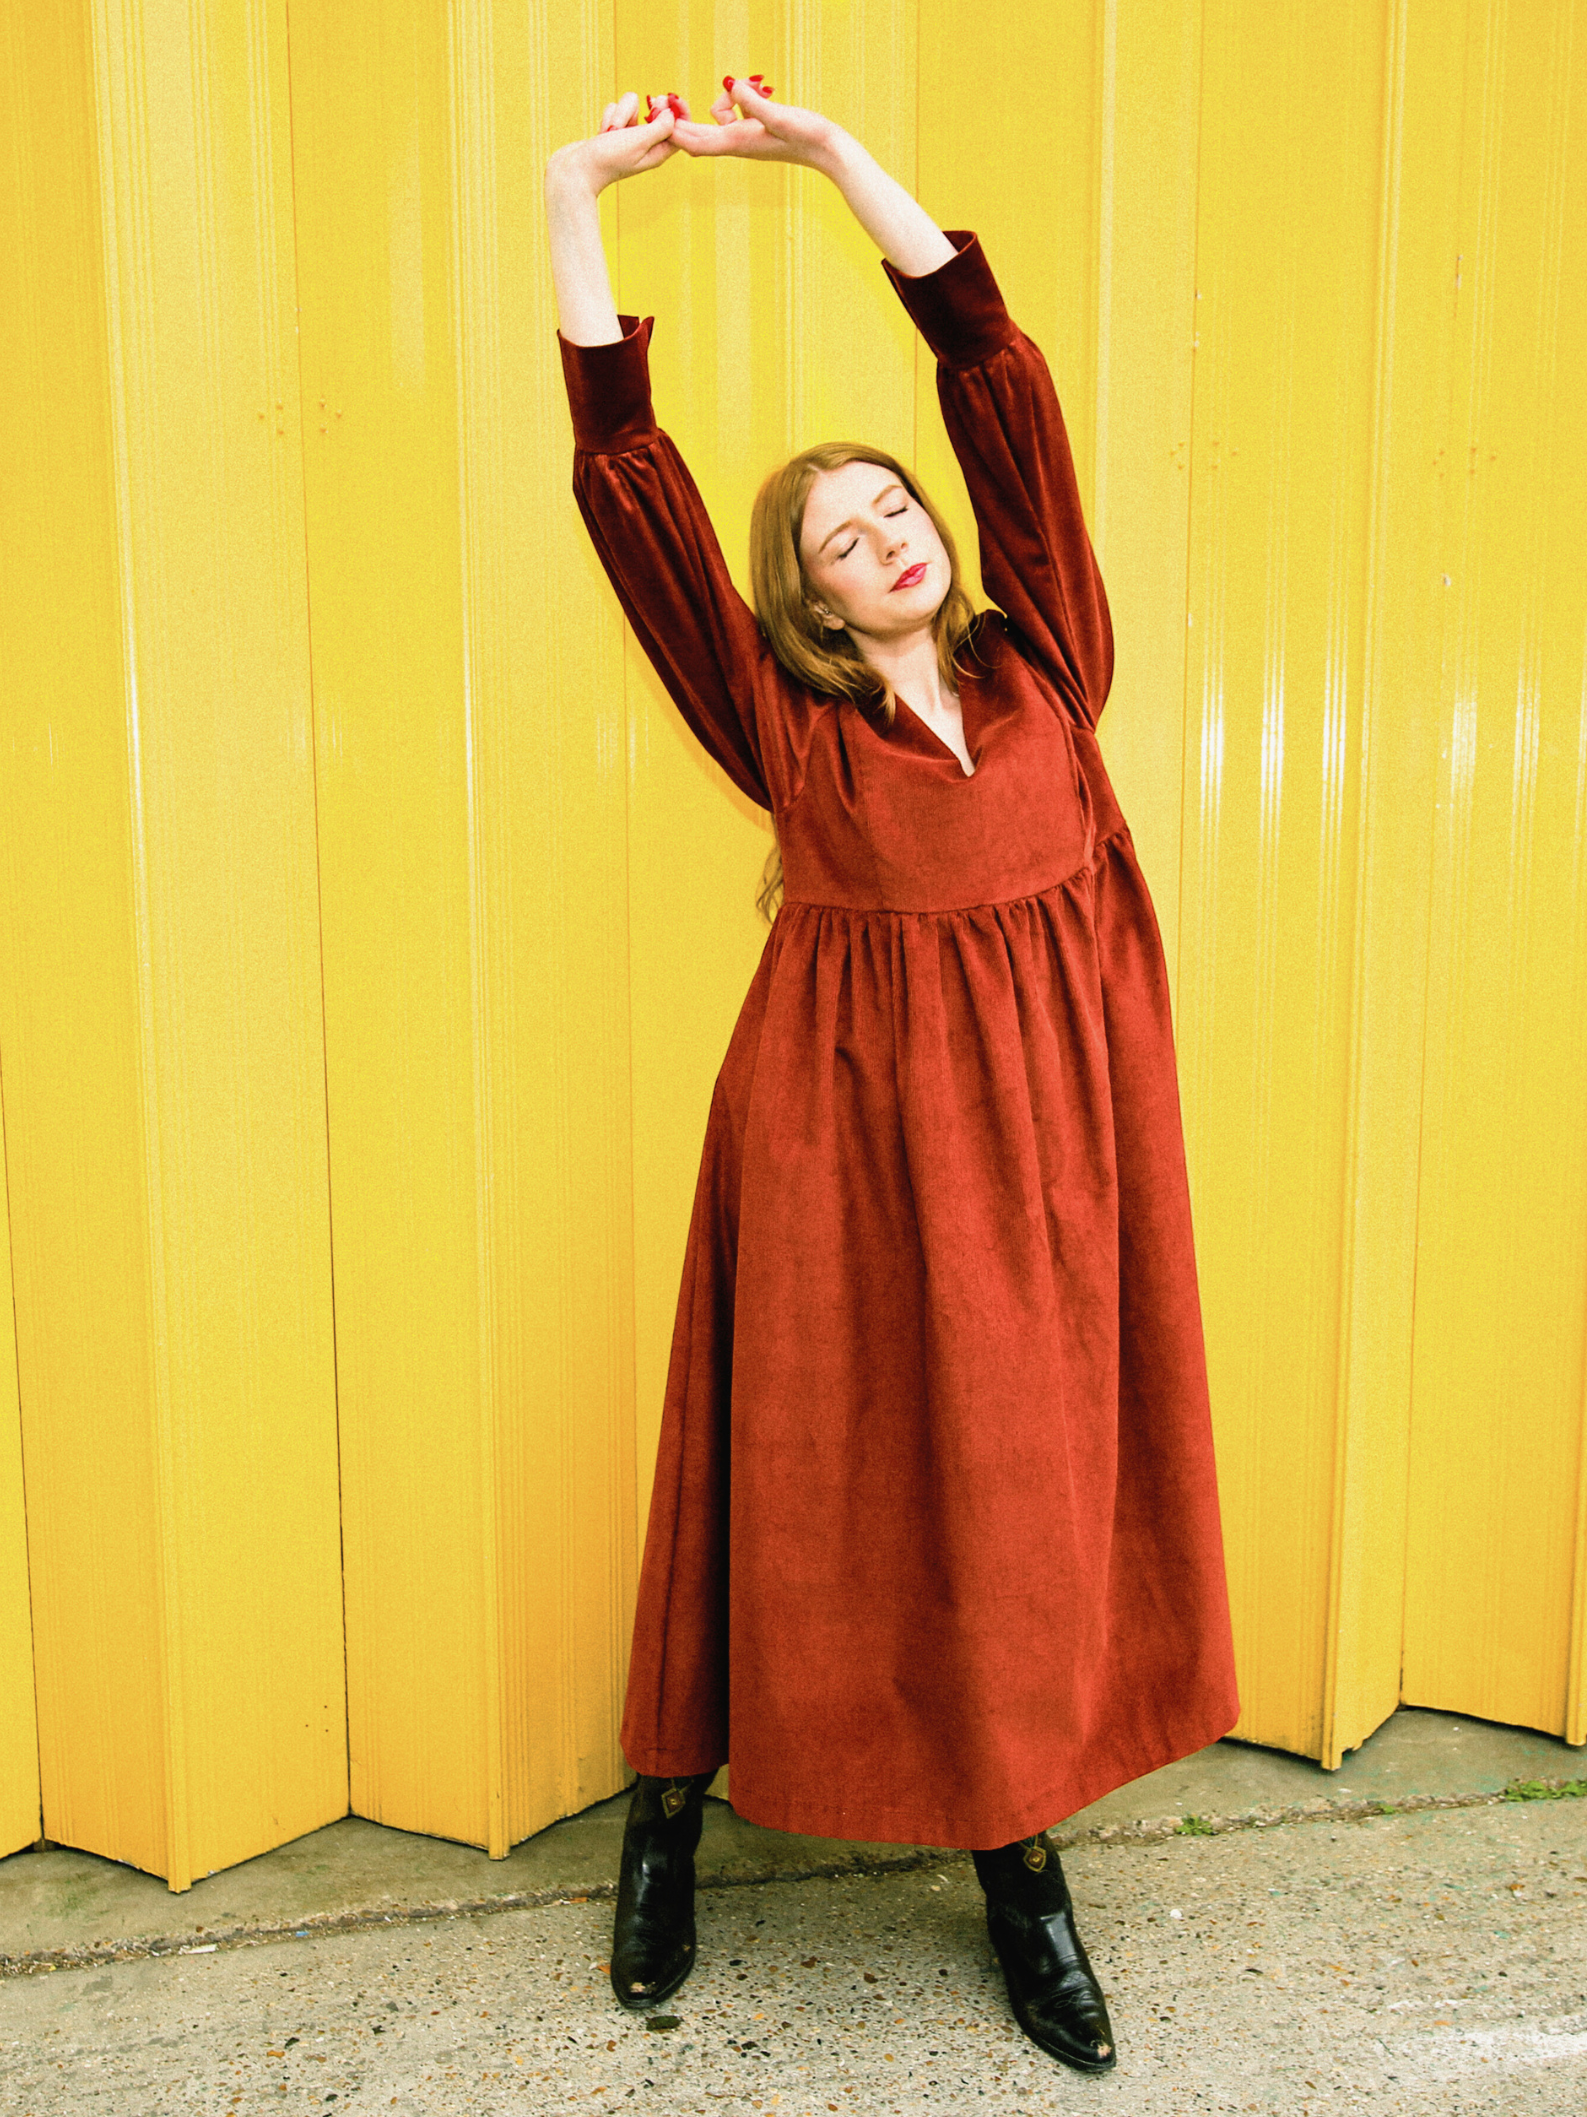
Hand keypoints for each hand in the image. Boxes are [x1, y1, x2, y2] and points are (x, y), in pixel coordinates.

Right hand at [545, 91, 684, 197]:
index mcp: (659, 152)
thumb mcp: (640, 141)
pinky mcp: (614, 131)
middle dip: (646, 107)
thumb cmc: (609, 159)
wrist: (576, 171)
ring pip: (633, 106)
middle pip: (657, 112)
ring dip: (622, 113)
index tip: (668, 98)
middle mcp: (646, 144)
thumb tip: (672, 113)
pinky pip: (617, 109)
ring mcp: (629, 137)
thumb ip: (660, 127)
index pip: (679, 128)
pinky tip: (602, 132)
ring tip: (612, 131)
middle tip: (646, 106)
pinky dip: (609, 116)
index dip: (677, 111)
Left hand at [671, 75, 840, 170]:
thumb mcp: (778, 115)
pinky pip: (733, 116)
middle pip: (697, 136)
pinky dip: (736, 101)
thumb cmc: (806, 135)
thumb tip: (731, 84)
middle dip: (679, 120)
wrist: (827, 150)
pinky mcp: (754, 132)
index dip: (675, 132)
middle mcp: (737, 144)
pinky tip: (754, 91)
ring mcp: (745, 140)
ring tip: (749, 88)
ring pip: (716, 121)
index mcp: (738, 142)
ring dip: (721, 100)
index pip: (696, 143)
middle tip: (661, 100)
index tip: (659, 118)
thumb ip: (752, 101)